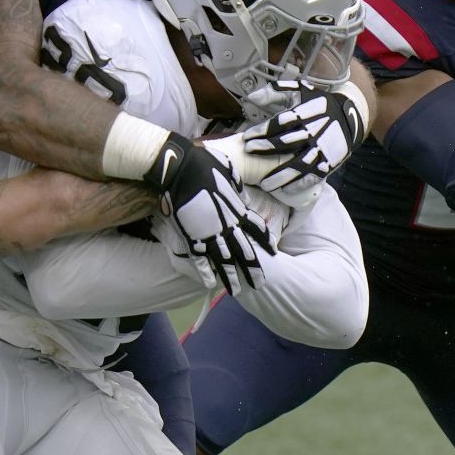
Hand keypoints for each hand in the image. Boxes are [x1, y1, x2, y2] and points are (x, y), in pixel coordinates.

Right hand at [142, 133, 274, 294]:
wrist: (179, 168)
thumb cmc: (203, 163)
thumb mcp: (228, 171)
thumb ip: (236, 184)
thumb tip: (240, 190)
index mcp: (237, 209)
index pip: (257, 229)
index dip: (265, 241)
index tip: (274, 251)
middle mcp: (227, 225)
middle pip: (245, 251)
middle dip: (253, 269)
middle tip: (261, 284)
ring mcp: (209, 233)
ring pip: (224, 260)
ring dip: (232, 277)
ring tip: (238, 291)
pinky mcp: (191, 236)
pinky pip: (199, 258)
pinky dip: (205, 272)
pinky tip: (209, 284)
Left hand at [242, 81, 365, 195]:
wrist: (350, 116)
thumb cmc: (318, 104)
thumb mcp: (300, 91)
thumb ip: (275, 92)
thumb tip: (251, 97)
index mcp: (306, 113)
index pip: (280, 123)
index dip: (261, 131)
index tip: (246, 138)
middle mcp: (314, 131)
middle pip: (286, 143)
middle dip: (266, 149)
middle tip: (249, 154)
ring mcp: (322, 148)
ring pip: (299, 164)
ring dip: (281, 175)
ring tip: (264, 183)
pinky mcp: (330, 162)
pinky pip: (314, 176)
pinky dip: (300, 184)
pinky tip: (285, 190)